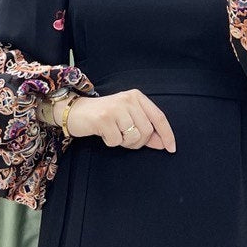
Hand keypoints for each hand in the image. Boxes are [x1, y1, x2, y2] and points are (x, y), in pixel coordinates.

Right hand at [57, 90, 175, 151]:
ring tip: (113, 133)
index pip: (159, 117)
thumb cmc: (105, 117)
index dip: (167, 134)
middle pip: (147, 130)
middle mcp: (128, 99)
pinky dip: (110, 142)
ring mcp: (116, 108)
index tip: (171, 148)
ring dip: (124, 142)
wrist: (75, 111)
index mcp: (137, 97)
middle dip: (138, 142)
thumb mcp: (127, 118)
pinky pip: (116, 141)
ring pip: (133, 137)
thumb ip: (145, 129)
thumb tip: (162, 143)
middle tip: (124, 138)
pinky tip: (103, 133)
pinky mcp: (104, 118)